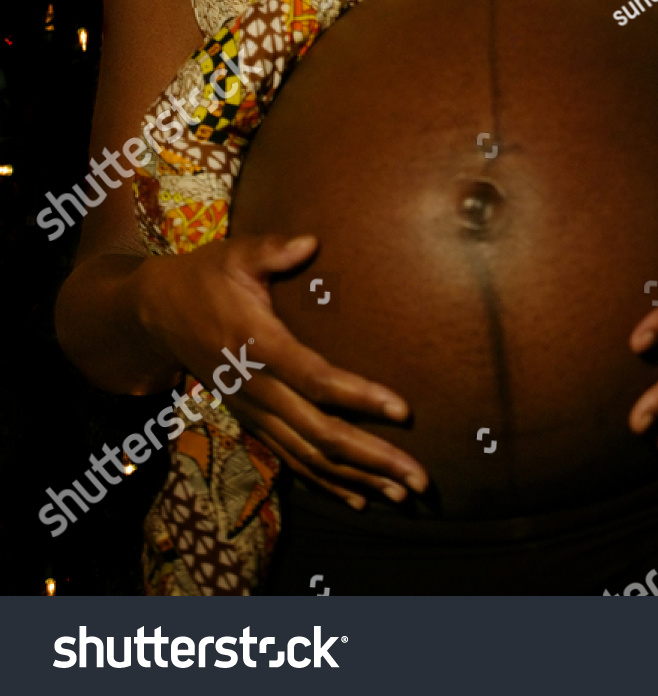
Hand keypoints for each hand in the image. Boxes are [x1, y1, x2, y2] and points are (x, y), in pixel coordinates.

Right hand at [136, 233, 428, 508]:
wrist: (157, 314)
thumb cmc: (205, 276)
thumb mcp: (235, 254)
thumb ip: (273, 249)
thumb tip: (310, 241)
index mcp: (257, 344)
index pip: (315, 379)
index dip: (360, 396)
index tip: (403, 410)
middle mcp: (256, 388)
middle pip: (320, 434)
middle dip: (372, 458)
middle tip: (418, 479)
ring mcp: (253, 410)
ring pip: (308, 456)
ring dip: (357, 478)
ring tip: (401, 495)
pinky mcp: (251, 420)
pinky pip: (290, 460)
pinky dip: (325, 482)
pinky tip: (359, 497)